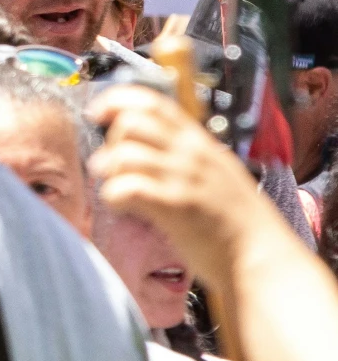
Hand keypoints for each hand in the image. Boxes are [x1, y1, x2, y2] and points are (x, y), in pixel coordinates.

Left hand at [88, 84, 266, 287]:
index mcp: (199, 142)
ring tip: (115, 187)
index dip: (117, 100)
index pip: (153, 102)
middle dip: (110, 141)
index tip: (97, 112)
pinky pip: (128, 187)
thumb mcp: (215, 172)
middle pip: (130, 123)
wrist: (264, 259)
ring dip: (108, 170)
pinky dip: (113, 195)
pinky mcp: (177, 206)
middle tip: (112, 166)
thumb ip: (183, 154)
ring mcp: (184, 178)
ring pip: (124, 154)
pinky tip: (121, 206)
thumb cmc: (235, 222)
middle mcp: (191, 154)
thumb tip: (142, 144)